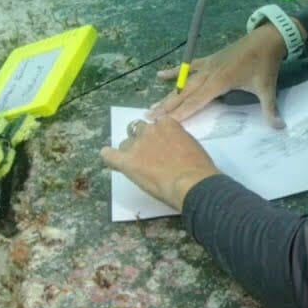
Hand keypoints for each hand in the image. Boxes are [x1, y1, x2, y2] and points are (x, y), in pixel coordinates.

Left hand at [100, 117, 221, 210]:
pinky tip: (111, 161)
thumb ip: (178, 141)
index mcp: (168, 124)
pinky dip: (108, 157)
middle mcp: (150, 129)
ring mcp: (137, 144)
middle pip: (138, 131)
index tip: (160, 146)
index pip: (155, 124)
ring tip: (138, 166)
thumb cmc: (199, 169)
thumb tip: (172, 149)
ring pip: (126, 143)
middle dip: (142, 141)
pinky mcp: (127, 161)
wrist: (192, 183)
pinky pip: (109, 155)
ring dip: (130, 152)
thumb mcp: (192, 146)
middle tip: (149, 157)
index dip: (156, 136)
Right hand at [148, 23, 292, 128]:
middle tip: (149, 118)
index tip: (166, 124)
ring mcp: (208, 65)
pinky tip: (160, 75)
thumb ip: (270, 109)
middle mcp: (209, 73)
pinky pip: (189, 67)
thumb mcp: (268, 88)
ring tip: (152, 106)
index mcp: (220, 81)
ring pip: (184, 83)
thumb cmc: (265, 64)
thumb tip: (279, 127)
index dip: (181, 113)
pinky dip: (175, 71)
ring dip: (169, 94)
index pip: (197, 101)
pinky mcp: (210, 59)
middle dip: (167, 106)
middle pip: (184, 93)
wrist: (266, 38)